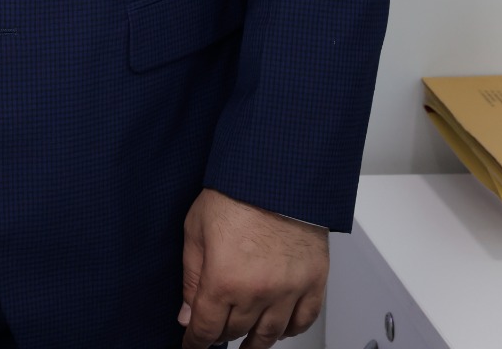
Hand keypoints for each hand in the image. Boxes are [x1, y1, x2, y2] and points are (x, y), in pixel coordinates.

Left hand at [179, 188, 327, 347]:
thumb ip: (191, 276)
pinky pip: (304, 320)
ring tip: (248, 343)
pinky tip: (280, 327)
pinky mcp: (313, 281)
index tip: (192, 344)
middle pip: (236, 332)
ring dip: (256, 342)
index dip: (195, 341)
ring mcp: (289, 290)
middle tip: (216, 330)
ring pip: (270, 334)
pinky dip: (291, 329)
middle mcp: (257, 292)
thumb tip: (187, 315)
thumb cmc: (235, 191)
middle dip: (222, 334)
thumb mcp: (196, 228)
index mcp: (224, 279)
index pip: (205, 328)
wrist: (276, 170)